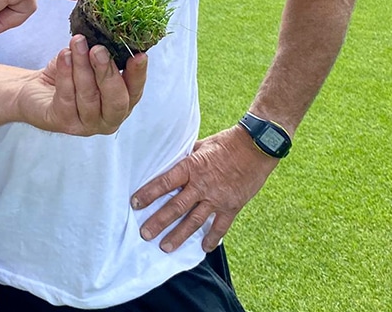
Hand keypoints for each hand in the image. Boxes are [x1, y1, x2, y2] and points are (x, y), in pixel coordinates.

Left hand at [16, 35, 146, 135]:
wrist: (34, 89)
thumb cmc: (68, 74)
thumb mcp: (89, 62)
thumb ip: (102, 54)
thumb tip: (109, 32)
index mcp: (121, 103)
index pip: (135, 90)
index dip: (138, 74)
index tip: (139, 55)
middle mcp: (108, 119)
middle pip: (116, 100)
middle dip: (108, 72)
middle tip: (99, 50)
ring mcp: (86, 125)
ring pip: (89, 95)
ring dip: (82, 66)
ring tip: (77, 43)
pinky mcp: (63, 122)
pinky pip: (66, 96)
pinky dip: (65, 73)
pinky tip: (64, 55)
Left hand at [130, 125, 277, 251]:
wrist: (256, 146)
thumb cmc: (227, 142)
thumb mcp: (201, 145)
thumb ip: (186, 157)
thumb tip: (170, 162)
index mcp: (191, 167)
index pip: (164, 183)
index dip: (148, 194)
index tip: (135, 204)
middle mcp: (202, 185)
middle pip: (176, 207)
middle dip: (158, 222)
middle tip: (145, 234)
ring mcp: (217, 198)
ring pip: (194, 221)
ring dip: (179, 235)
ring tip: (165, 247)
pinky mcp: (232, 206)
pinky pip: (220, 226)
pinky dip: (212, 238)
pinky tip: (203, 248)